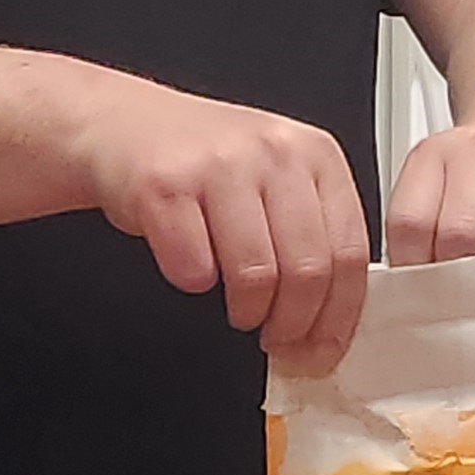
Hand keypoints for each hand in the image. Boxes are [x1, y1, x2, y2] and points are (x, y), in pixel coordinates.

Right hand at [81, 79, 370, 372]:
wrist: (125, 125)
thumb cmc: (207, 162)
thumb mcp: (278, 178)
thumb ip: (313, 233)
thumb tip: (334, 322)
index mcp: (316, 153)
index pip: (350, 251)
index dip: (338, 315)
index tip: (323, 348)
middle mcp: (274, 151)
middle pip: (308, 270)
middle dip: (293, 325)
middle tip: (277, 340)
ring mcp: (220, 164)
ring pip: (256, 275)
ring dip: (247, 312)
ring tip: (238, 307)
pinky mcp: (165, 185)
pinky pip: (194, 269)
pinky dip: (193, 283)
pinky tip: (192, 266)